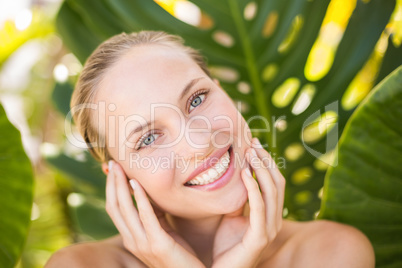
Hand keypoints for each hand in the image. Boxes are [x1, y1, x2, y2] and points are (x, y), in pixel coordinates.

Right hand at [105, 161, 204, 267]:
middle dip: (112, 183)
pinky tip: (137, 183)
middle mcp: (132, 241)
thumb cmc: (178, 253)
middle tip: (112, 163)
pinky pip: (145, 216)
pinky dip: (140, 198)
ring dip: (121, 186)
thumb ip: (153, 214)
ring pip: (124, 210)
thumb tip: (148, 192)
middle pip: (114, 207)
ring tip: (120, 168)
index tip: (112, 169)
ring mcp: (143, 244)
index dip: (111, 188)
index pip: (114, 209)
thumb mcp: (162, 230)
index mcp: (131, 238)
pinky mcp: (157, 244)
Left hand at [211, 138, 285, 267]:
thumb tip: (234, 174)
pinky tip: (245, 173)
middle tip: (252, 142)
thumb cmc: (225, 244)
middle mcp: (274, 221)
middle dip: (266, 161)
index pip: (275, 182)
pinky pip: (259, 208)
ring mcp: (269, 230)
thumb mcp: (230, 215)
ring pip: (272, 192)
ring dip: (262, 169)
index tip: (253, 143)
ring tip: (249, 152)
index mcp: (270, 214)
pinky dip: (254, 188)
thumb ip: (237, 199)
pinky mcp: (260, 238)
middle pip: (278, 183)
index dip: (267, 162)